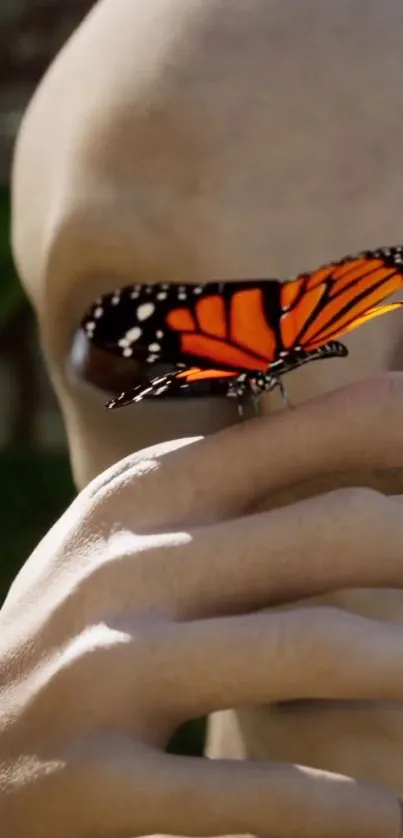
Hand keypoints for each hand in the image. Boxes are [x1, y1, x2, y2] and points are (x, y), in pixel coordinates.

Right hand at [1, 374, 402, 837]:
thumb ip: (246, 490)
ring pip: (312, 645)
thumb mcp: (149, 536)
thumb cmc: (91, 628)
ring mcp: (108, 668)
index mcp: (149, 489)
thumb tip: (382, 429)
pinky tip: (398, 821)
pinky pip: (258, 794)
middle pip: (339, 528)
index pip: (313, 433)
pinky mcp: (97, 781)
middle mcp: (130, 561)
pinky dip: (350, 811)